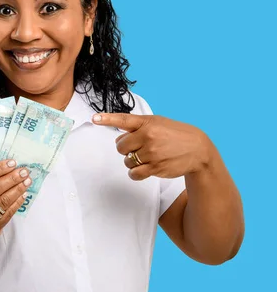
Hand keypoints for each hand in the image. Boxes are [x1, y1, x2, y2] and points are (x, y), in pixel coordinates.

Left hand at [92, 113, 212, 179]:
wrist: (198, 149)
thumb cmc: (175, 134)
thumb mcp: (158, 123)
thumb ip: (137, 127)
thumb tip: (118, 138)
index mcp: (147, 123)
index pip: (123, 120)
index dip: (107, 119)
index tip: (94, 118)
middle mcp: (148, 136)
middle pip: (120, 146)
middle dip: (126, 149)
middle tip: (138, 147)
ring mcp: (151, 153)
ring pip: (126, 161)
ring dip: (132, 161)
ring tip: (146, 157)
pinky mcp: (155, 168)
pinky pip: (134, 173)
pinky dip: (135, 173)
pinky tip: (143, 168)